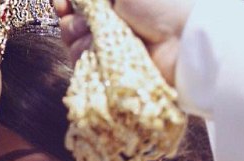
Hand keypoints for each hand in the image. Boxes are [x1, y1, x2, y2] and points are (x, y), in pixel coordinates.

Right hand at [54, 0, 195, 85]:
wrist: (181, 42)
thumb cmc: (161, 4)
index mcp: (115, 1)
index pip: (79, 2)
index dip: (65, 1)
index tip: (61, 2)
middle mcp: (110, 22)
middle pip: (72, 21)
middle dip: (69, 18)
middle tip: (77, 16)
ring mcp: (108, 47)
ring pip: (73, 43)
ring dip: (75, 35)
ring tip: (91, 34)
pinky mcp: (108, 70)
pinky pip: (81, 64)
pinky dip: (83, 55)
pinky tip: (94, 50)